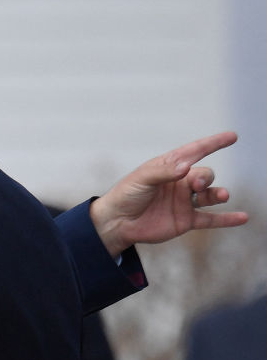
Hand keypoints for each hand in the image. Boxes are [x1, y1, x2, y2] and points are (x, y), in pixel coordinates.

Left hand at [90, 131, 247, 256]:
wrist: (116, 222)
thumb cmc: (126, 195)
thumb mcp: (141, 179)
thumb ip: (163, 172)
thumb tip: (187, 167)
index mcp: (170, 167)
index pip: (195, 151)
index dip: (213, 143)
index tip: (231, 136)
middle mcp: (180, 183)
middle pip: (205, 175)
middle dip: (205, 177)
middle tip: (194, 184)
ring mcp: (184, 202)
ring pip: (210, 195)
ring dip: (218, 194)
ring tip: (222, 195)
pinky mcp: (186, 220)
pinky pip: (211, 219)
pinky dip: (226, 219)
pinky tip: (242, 218)